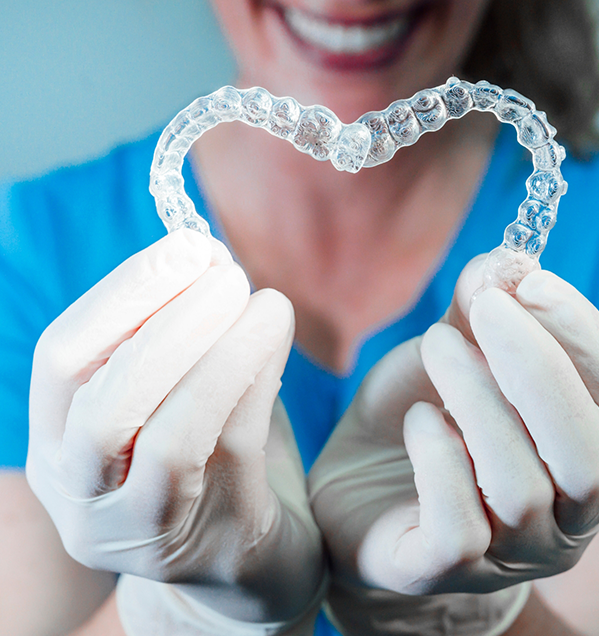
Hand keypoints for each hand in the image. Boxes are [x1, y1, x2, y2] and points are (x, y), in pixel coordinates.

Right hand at [26, 229, 323, 628]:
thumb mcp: (173, 396)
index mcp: (60, 447)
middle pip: (103, 405)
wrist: (244, 560)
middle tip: (225, 270)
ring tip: (265, 300)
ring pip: (168, 436)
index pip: (61, 362)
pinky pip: (232, 450)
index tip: (186, 247)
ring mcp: (142, 530)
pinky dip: (256, 380)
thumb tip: (208, 255)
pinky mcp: (211, 543)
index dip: (121, 296)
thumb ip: (179, 337)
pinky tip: (277, 336)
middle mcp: (83, 496)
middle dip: (167, 322)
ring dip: (220, 352)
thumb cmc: (208, 459)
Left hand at [308, 253, 598, 632]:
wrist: (356, 486)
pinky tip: (419, 420)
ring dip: (477, 399)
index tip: (534, 282)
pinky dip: (440, 459)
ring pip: (521, 488)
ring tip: (437, 346)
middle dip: (541, 368)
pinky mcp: (442, 572)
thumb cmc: (423, 416)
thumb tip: (505, 260)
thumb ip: (482, 311)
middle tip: (485, 307)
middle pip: (591, 459)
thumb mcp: (455, 353)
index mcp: (592, 463)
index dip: (594, 345)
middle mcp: (567, 521)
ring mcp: (509, 557)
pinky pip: (460, 529)